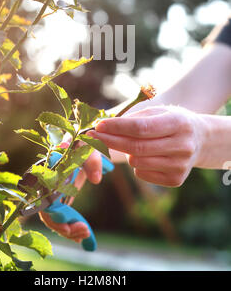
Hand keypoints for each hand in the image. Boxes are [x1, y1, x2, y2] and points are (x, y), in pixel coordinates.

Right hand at [38, 147, 101, 240]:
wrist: (83, 142)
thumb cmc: (83, 141)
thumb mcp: (89, 146)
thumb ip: (92, 160)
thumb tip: (96, 180)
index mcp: (49, 170)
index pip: (43, 198)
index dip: (52, 216)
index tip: (67, 226)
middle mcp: (46, 183)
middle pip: (47, 212)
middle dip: (62, 227)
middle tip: (84, 232)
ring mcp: (52, 191)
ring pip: (53, 218)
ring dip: (68, 230)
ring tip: (87, 234)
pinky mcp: (60, 197)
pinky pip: (61, 216)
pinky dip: (71, 227)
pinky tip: (83, 234)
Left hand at [88, 105, 206, 186]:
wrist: (200, 140)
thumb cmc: (171, 121)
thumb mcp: (158, 112)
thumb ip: (134, 118)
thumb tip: (104, 126)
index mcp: (178, 123)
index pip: (141, 127)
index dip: (117, 127)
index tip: (98, 126)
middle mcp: (182, 145)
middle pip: (136, 147)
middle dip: (110, 141)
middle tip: (92, 136)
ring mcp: (180, 165)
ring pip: (136, 162)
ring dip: (127, 152)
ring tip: (135, 144)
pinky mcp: (176, 180)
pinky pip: (142, 173)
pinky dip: (137, 164)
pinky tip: (148, 156)